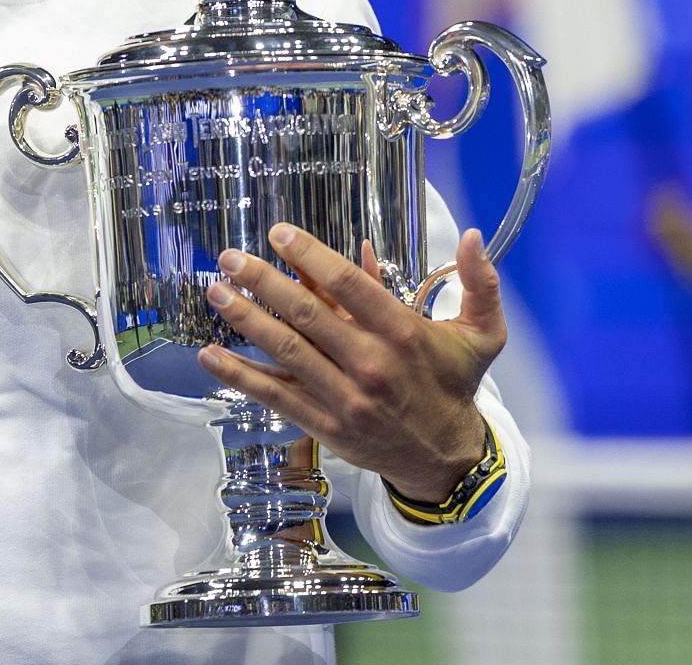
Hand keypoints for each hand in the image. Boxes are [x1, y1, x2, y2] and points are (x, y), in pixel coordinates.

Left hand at [197, 223, 504, 503]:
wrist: (446, 458)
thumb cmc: (455, 383)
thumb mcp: (482, 332)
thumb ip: (479, 282)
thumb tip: (470, 235)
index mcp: (405, 333)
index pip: (350, 285)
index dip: (311, 256)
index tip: (279, 234)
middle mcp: (371, 364)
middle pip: (307, 315)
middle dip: (263, 282)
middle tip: (230, 257)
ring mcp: (345, 398)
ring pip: (286, 352)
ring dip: (245, 321)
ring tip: (215, 292)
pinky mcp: (326, 426)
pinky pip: (276, 396)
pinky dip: (239, 376)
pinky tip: (209, 356)